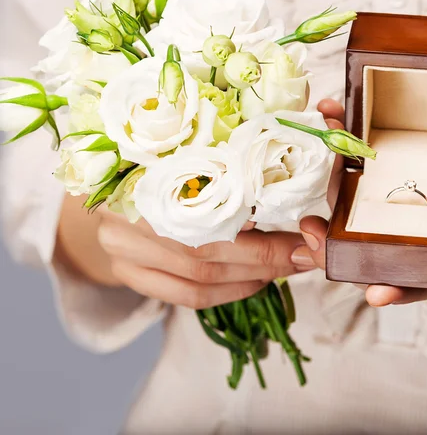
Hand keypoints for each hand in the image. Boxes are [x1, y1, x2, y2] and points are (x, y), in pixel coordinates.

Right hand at [56, 97, 348, 308]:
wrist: (104, 176)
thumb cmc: (155, 155)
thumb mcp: (187, 145)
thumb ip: (227, 160)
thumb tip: (281, 174)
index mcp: (148, 174)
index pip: (215, 214)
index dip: (265, 232)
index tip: (305, 234)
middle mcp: (131, 216)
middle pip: (208, 253)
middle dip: (267, 259)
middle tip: (304, 255)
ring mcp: (125, 250)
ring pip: (199, 281)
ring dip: (252, 279)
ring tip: (285, 268)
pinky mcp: (127, 272)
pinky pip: (184, 297)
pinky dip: (226, 294)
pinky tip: (254, 282)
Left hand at [298, 77, 426, 306]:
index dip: (405, 286)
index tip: (374, 295)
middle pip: (382, 234)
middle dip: (343, 241)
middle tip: (311, 234)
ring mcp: (411, 175)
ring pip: (365, 191)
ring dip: (334, 183)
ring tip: (316, 161)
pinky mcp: (401, 142)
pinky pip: (367, 142)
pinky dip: (347, 130)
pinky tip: (330, 112)